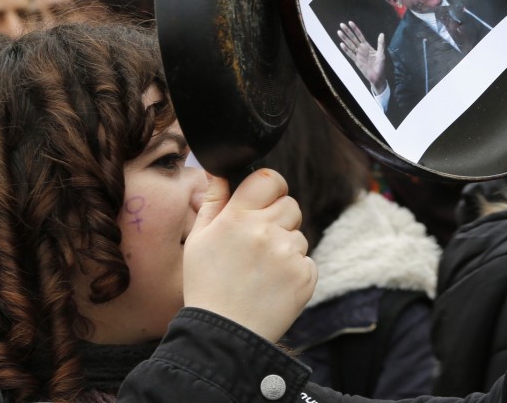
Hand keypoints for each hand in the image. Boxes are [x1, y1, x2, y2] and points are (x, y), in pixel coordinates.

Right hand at [183, 170, 315, 341]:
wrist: (224, 335)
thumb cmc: (207, 286)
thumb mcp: (199, 240)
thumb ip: (214, 201)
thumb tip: (221, 171)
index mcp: (237, 218)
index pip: (270, 179)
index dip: (270, 187)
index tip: (266, 198)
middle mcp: (266, 231)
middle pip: (290, 205)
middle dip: (278, 218)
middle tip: (258, 245)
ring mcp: (288, 254)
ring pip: (299, 235)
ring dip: (285, 247)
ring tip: (261, 271)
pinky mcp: (305, 275)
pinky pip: (307, 260)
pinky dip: (294, 271)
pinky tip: (273, 285)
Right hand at [338, 21, 385, 92]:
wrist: (378, 77)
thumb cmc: (380, 65)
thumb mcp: (381, 53)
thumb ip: (381, 44)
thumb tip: (382, 34)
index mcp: (367, 46)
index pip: (360, 36)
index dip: (355, 29)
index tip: (350, 22)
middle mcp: (361, 49)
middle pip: (353, 39)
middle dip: (348, 32)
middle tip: (341, 24)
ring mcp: (358, 55)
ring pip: (350, 45)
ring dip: (344, 38)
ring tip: (339, 32)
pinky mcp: (356, 61)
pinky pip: (350, 54)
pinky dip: (346, 50)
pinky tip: (341, 44)